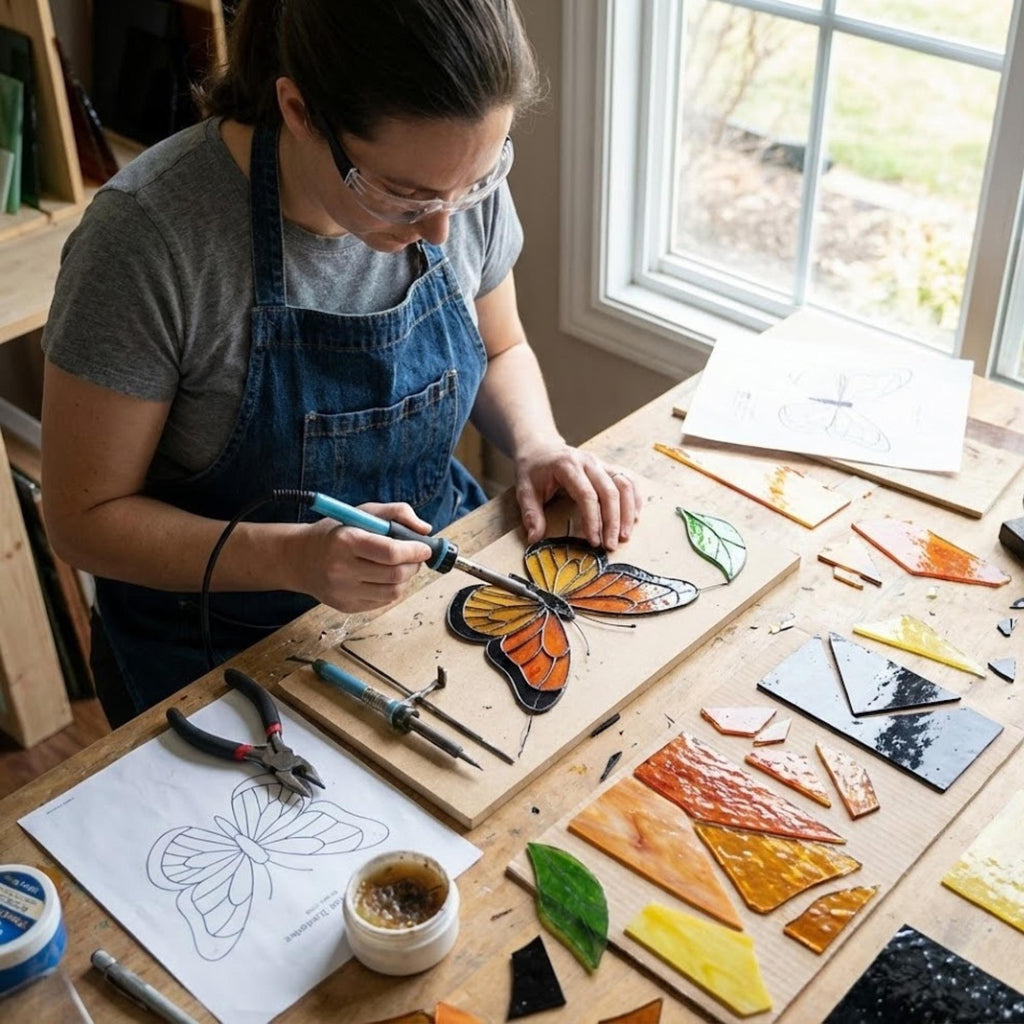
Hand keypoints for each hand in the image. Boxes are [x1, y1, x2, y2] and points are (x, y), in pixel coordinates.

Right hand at [290, 502, 433, 611]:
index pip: (391, 552)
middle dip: (414, 565)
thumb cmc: (336, 532)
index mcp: (345, 542)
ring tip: (400, 566)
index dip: (414, 551)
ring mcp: (343, 591)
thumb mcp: (362, 512)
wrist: (300, 558)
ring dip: (405, 578)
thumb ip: (396, 513)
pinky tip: (384, 577)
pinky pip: (382, 601)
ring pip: (393, 591)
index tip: (424, 548)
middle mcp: (341, 569)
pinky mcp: (346, 606)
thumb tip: (425, 530)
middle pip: (395, 574)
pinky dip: (391, 588)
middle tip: (415, 556)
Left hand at [514, 443, 641, 549]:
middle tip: (611, 545)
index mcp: (568, 466)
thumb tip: (534, 538)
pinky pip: (628, 480)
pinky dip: (635, 498)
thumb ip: (530, 514)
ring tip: (624, 535)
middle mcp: (588, 462)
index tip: (594, 541)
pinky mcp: (608, 467)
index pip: (586, 495)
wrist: (540, 447)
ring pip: (624, 484)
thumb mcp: (524, 490)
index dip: (592, 520)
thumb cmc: (533, 470)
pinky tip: (634, 517)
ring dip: (628, 511)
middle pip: (609, 491)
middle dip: (613, 521)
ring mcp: (601, 463)